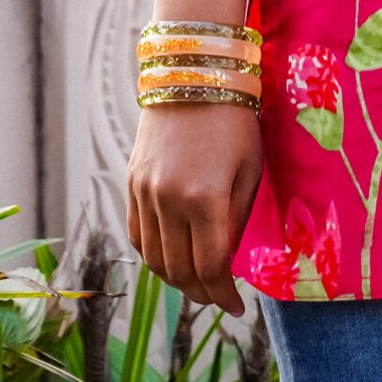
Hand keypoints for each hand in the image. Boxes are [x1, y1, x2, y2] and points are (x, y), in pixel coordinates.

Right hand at [126, 103, 263, 317]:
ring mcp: (144, 193)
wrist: (192, 74)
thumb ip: (239, 219)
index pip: (210, 269)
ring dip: (176, 279)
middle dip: (202, 293)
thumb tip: (235, 262)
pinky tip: (174, 257)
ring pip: (155, 259)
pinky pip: (138, 235)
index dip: (224, 295)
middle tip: (220, 298)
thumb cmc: (234, 119)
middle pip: (179, 271)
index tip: (239, 307)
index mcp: (205, 199)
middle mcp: (168, 201)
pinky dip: (154, 254)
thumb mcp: (250, 168)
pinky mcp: (131, 184)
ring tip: (199, 283)